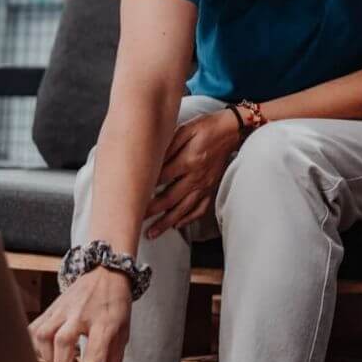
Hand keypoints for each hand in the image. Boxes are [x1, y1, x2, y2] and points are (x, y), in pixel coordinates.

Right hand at [29, 267, 131, 361]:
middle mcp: (82, 314)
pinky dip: (35, 344)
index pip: (96, 349)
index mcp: (105, 322)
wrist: (108, 273)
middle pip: (63, 341)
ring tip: (60, 354)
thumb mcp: (122, 331)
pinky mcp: (52, 307)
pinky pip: (33, 328)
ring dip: (48, 353)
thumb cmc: (115, 305)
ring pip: (43, 335)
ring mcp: (64, 309)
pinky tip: (48, 347)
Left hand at [146, 110, 242, 238]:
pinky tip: (178, 224)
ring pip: (184, 209)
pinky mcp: (211, 188)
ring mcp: (205, 185)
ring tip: (153, 233)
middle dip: (151, 212)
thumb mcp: (185, 130)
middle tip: (136, 221)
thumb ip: (168, 146)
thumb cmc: (206, 128)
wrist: (231, 131)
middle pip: (170, 199)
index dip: (146, 188)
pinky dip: (188, 219)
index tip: (131, 196)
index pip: (162, 179)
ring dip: (167, 222)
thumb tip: (152, 161)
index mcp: (189, 160)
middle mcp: (196, 176)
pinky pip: (200, 208)